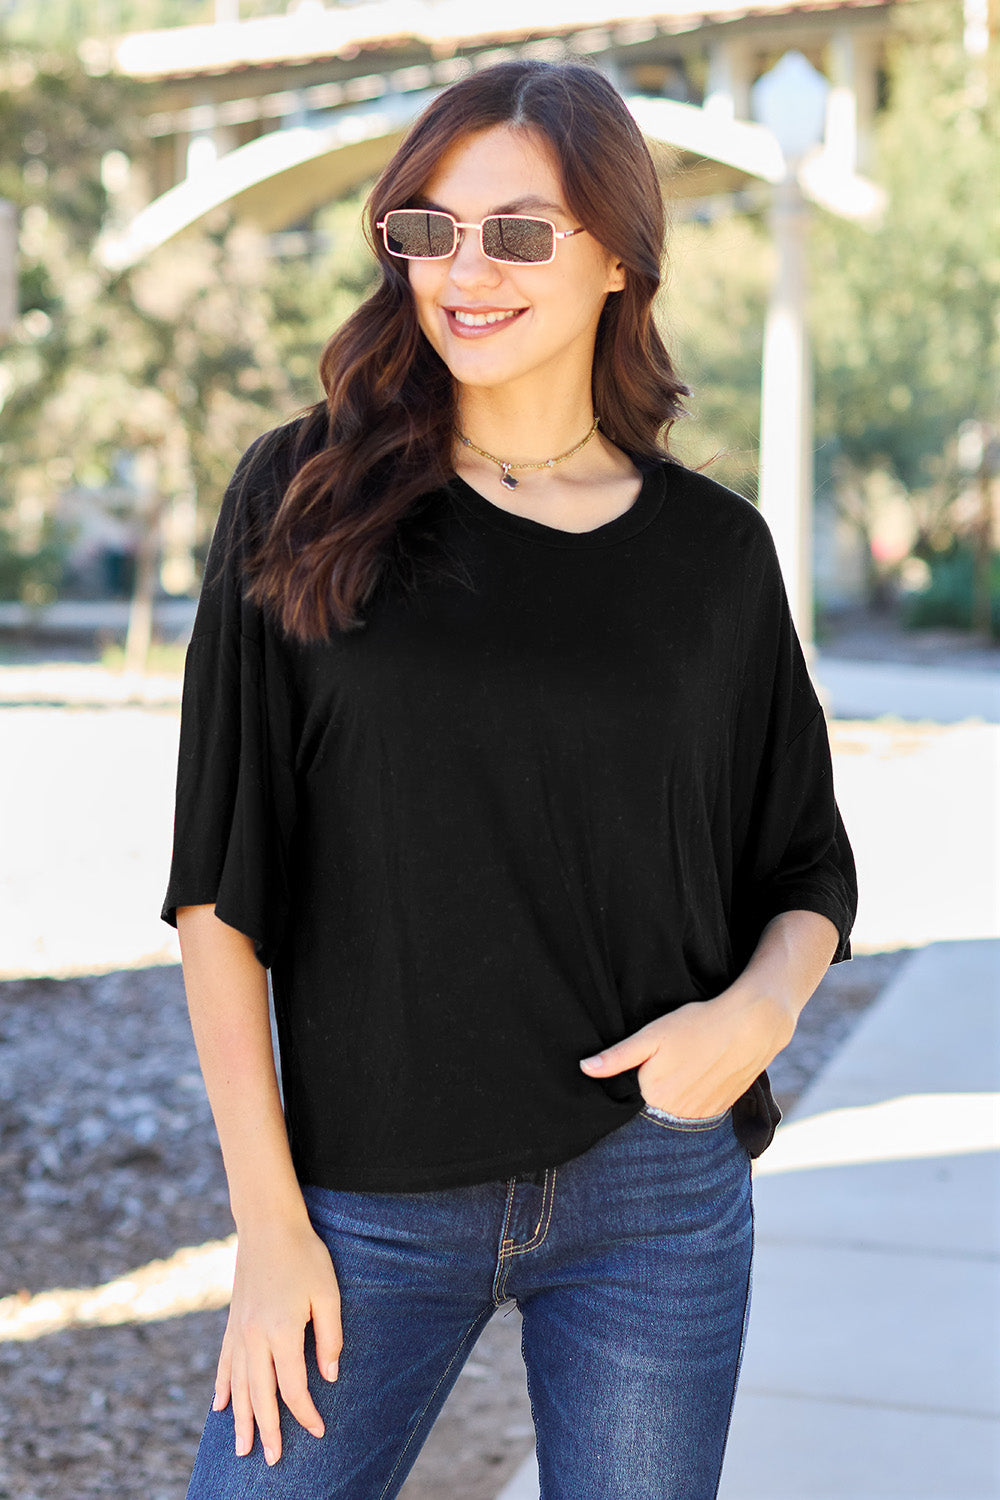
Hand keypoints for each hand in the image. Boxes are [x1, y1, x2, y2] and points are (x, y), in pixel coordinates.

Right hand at [213, 1216, 342, 1466]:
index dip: (306, 1413)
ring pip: (239, 1385)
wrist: (268, 1225)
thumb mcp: (328, 1292)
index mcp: (282, 1333)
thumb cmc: (305, 1255)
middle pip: (260, 1396)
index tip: (318, 1431)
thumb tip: (329, 1377)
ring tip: (242, 1448)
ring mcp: (239, 1331)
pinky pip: (225, 1363)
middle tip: (272, 1459)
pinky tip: (220, 1406)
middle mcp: (255, 1338)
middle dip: (267, 1430)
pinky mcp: (232, 1321)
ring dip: (241, 1419)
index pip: (293, 1388)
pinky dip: (223, 1386)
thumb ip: (330, 1337)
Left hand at [579, 984, 794, 1116]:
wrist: (751, 1026)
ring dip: (671, 1102)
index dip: (628, 1089)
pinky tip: (696, 1080)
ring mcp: (701, 1116)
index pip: (628, 1103)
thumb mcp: (652, 1036)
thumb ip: (618, 1057)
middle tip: (662, 1068)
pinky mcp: (720, 1111)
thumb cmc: (697, 1025)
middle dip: (649, 1097)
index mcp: (655, 1097)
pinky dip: (691, 1102)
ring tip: (679, 1073)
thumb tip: (585, 1069)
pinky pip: (696, 1114)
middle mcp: (678, 1115)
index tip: (632, 1075)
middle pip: (652, 1111)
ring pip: (674, 1115)